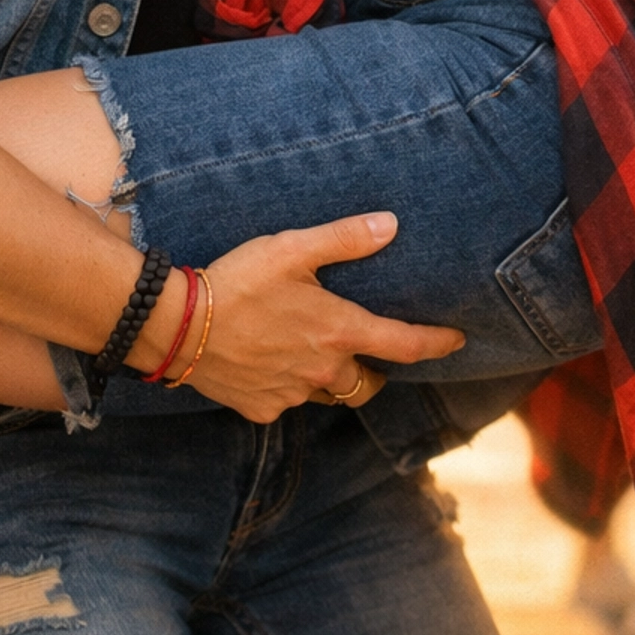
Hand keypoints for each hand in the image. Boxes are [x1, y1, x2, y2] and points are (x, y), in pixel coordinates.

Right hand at [128, 212, 462, 422]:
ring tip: (307, 350)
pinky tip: (265, 359)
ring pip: (327, 393)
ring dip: (327, 377)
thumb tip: (391, 225)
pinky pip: (287, 401)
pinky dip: (286, 384)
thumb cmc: (238, 280)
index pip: (404, 344)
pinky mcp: (263, 409)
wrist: (177, 325)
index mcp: (338, 330)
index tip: (456, 341)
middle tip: (366, 350)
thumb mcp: (291, 247)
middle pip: (368, 383)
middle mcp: (324, 370)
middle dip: (375, 370)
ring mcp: (293, 394)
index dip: (436, 343)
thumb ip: (344, 239)